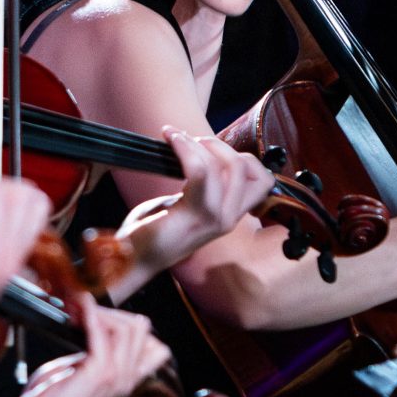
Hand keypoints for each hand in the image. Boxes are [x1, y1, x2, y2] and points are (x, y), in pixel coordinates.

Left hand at [1, 295, 173, 396]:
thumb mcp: (88, 374)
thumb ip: (101, 354)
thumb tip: (99, 322)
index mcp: (128, 381)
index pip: (158, 349)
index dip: (136, 327)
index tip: (110, 318)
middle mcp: (127, 380)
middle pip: (141, 330)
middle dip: (117, 313)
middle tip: (93, 310)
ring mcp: (115, 377)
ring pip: (126, 328)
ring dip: (104, 312)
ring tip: (85, 309)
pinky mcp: (97, 374)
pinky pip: (101, 334)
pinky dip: (91, 315)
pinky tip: (82, 308)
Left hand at [166, 126, 274, 241]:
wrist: (133, 258)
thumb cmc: (156, 228)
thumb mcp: (190, 204)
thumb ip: (206, 185)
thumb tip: (206, 150)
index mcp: (230, 214)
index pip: (263, 182)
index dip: (245, 159)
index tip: (216, 152)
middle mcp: (228, 218)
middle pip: (244, 168)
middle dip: (219, 145)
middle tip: (193, 141)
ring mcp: (214, 219)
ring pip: (223, 166)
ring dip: (197, 144)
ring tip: (177, 138)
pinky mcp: (193, 215)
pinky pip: (199, 171)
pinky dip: (185, 149)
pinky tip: (171, 139)